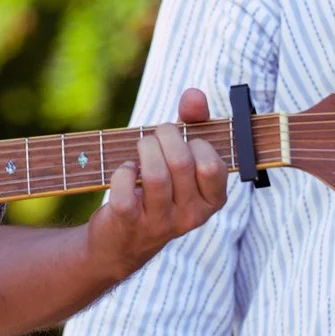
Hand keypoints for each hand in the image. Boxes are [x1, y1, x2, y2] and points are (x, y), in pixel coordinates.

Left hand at [84, 88, 227, 279]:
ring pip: (155, 175)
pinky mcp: (129, 223)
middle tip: (156, 134)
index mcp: (212, 200)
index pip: (212, 165)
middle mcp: (191, 215)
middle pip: (181, 163)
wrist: (122, 240)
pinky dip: (122, 171)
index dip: (196, 142)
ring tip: (141, 147)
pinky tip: (126, 170)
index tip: (185, 138)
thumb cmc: (158, 188)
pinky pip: (125, 190)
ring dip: (144, 149)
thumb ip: (193, 123)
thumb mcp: (182, 157)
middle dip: (165, 136)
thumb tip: (194, 94)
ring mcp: (160, 222)